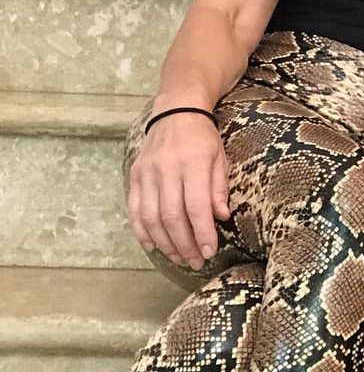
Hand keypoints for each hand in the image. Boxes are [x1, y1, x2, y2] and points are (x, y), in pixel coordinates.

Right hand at [127, 113, 229, 268]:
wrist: (176, 111)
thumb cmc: (203, 138)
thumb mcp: (220, 158)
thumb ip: (219, 188)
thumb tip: (221, 217)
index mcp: (193, 163)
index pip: (196, 206)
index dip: (202, 233)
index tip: (210, 252)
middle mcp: (167, 169)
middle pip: (172, 216)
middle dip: (185, 245)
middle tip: (196, 261)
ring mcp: (147, 173)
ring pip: (151, 217)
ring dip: (165, 243)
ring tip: (179, 258)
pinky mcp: (134, 175)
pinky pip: (134, 210)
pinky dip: (142, 232)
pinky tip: (155, 246)